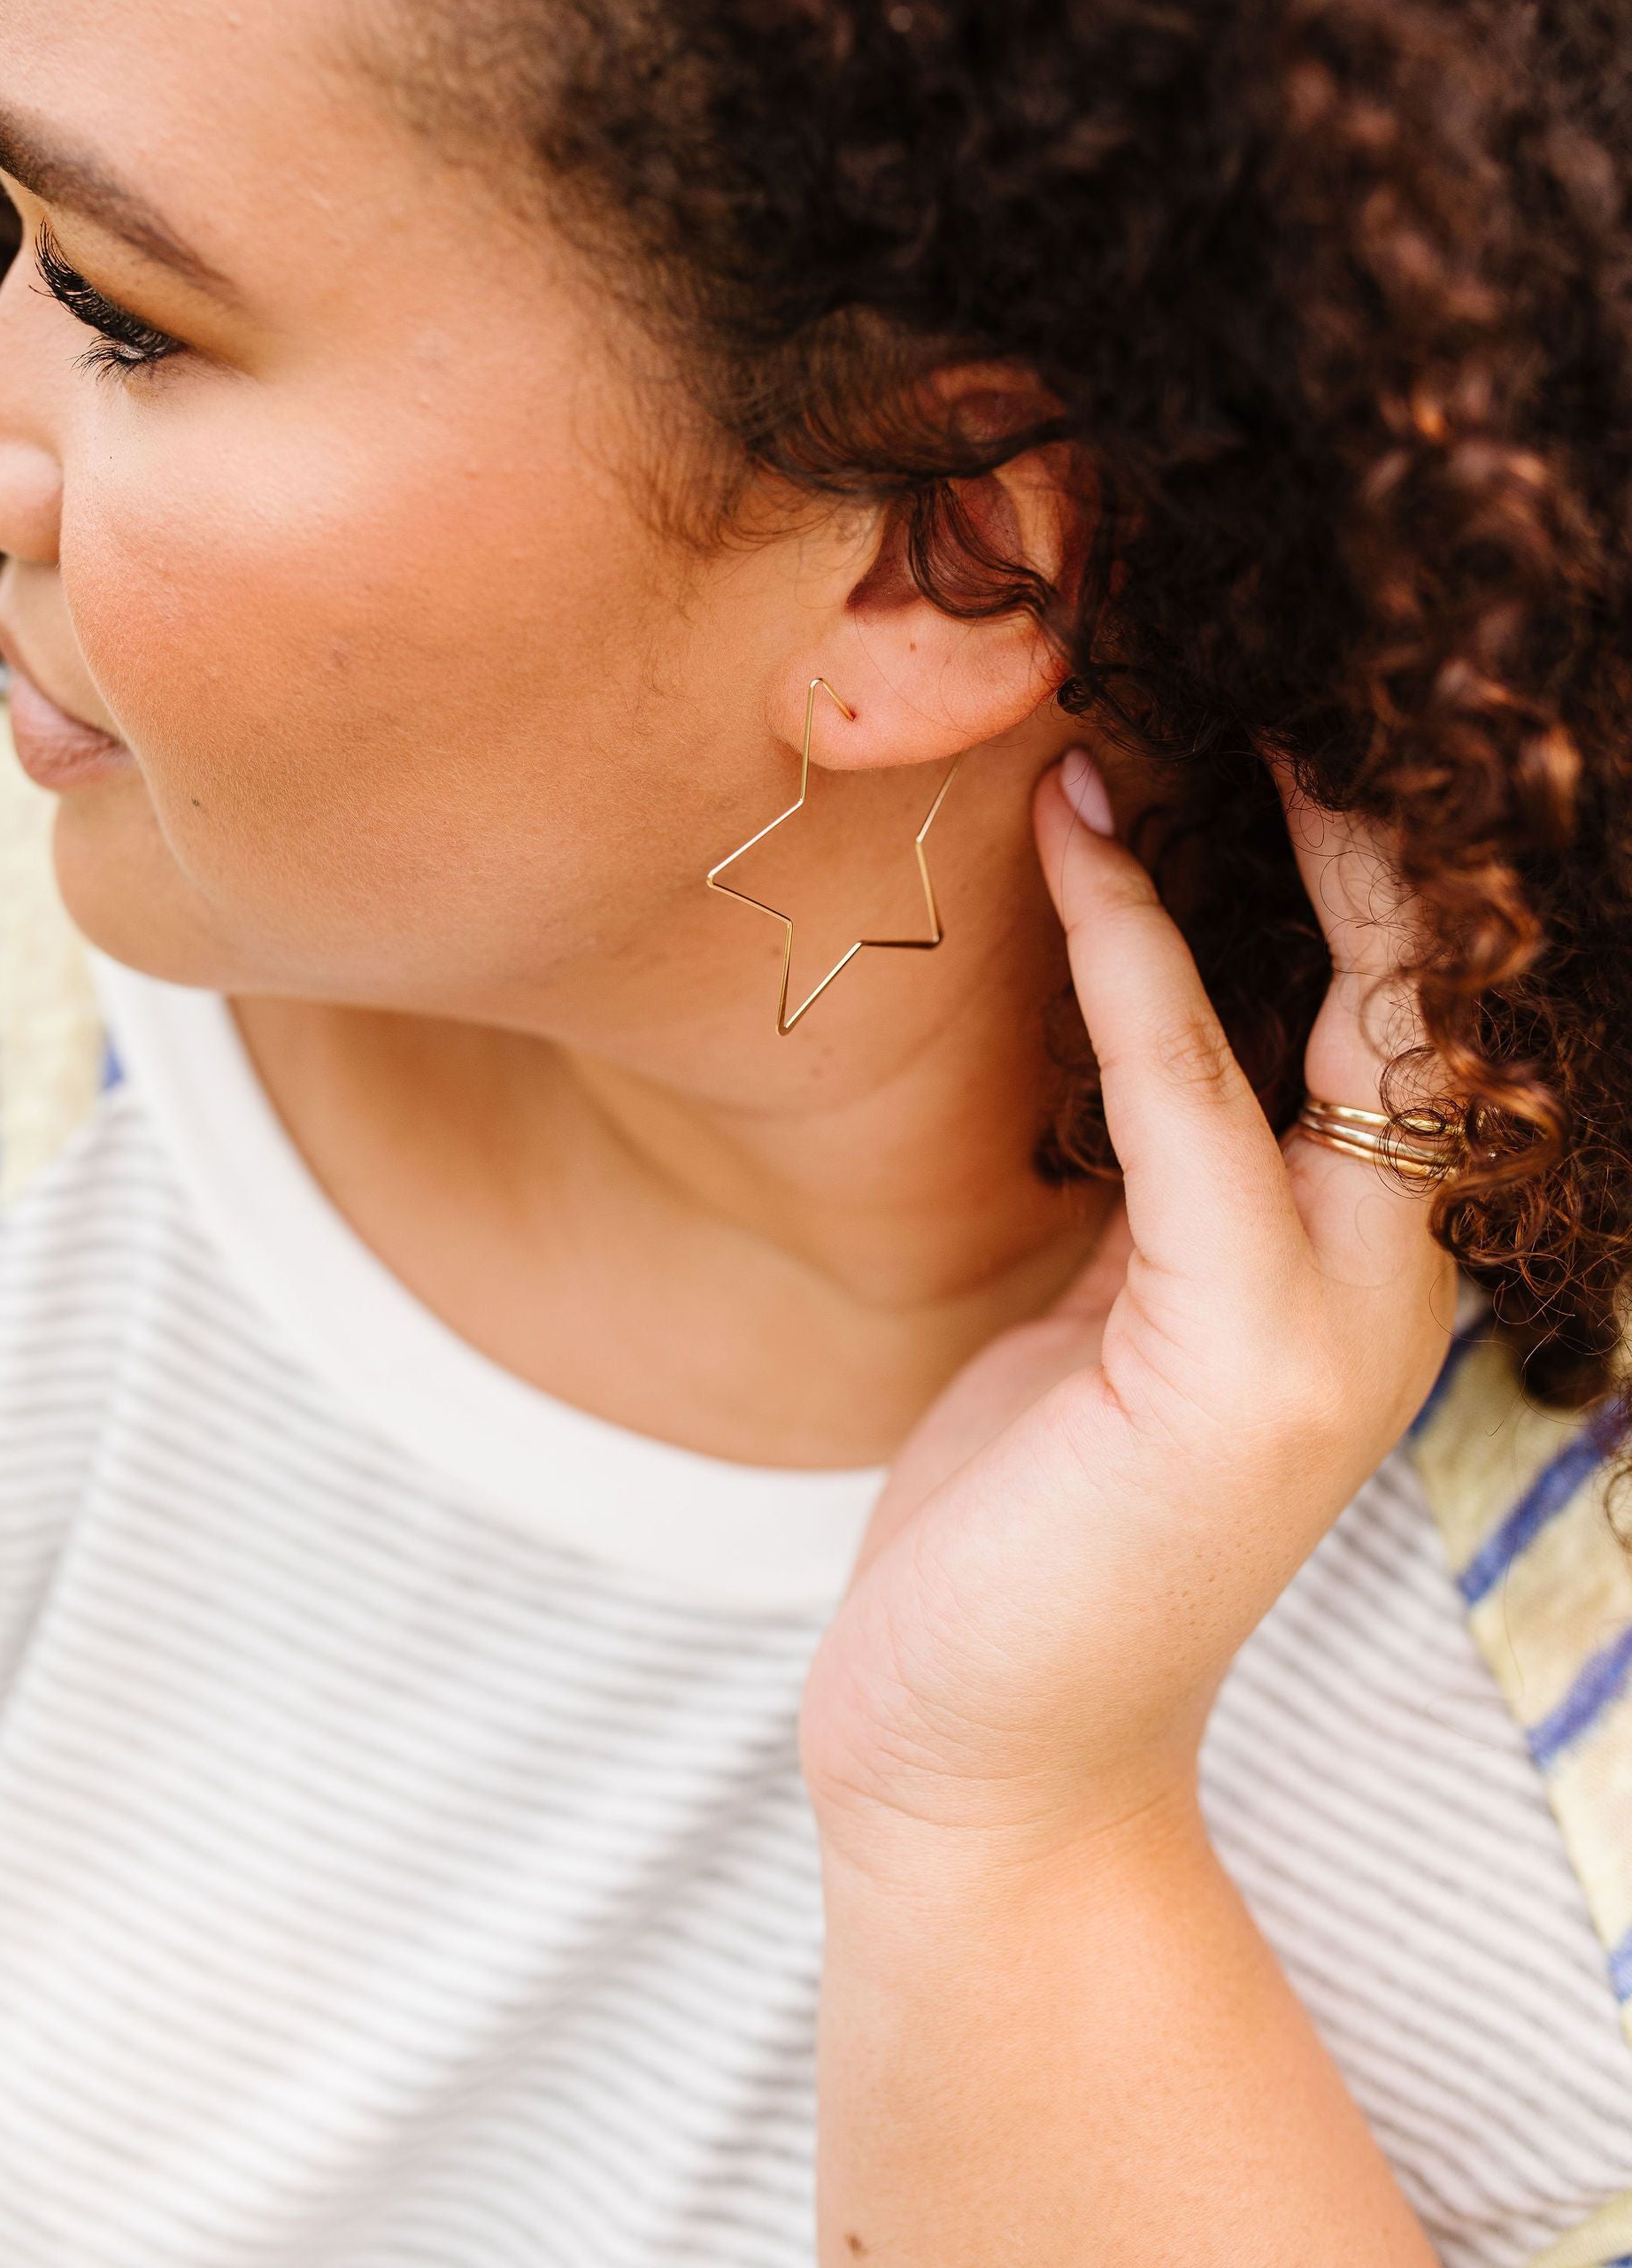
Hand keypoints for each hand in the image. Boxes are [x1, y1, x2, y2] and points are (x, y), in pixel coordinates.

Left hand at [801, 749, 1459, 1871]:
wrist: (981, 1747)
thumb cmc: (1026, 1522)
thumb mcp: (1103, 1317)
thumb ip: (1153, 1178)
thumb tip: (1122, 1002)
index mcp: (1360, 1275)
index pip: (1407, 1029)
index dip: (1373, 869)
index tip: (1284, 719)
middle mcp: (1387, 1295)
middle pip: (1433, 1005)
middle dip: (1379, 829)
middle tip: (1282, 666)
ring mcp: (1332, 1336)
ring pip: (1349, 1036)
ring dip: (1260, 857)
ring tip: (1161, 708)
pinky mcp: (1239, 1371)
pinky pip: (1193, 1114)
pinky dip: (1139, 965)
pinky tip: (1083, 845)